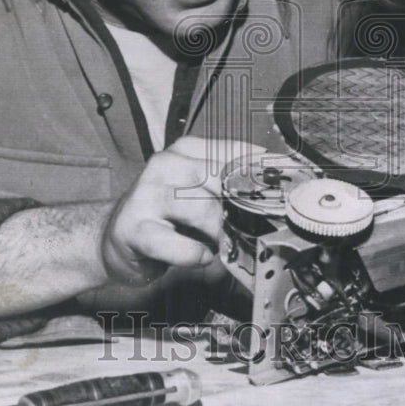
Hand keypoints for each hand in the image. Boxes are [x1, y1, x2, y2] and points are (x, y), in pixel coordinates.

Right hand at [101, 136, 262, 283]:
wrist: (115, 239)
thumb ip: (231, 186)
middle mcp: (164, 164)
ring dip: (218, 232)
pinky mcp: (134, 228)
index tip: (288, 187)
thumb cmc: (166, 216)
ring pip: (201, 208)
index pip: (235, 152)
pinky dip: (195, 255)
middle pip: (220, 179)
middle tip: (250, 226)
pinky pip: (177, 244)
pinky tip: (199, 256)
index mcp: (185, 149)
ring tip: (219, 243)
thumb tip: (276, 195)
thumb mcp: (199, 191)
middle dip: (241, 208)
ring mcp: (146, 194)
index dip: (264, 172)